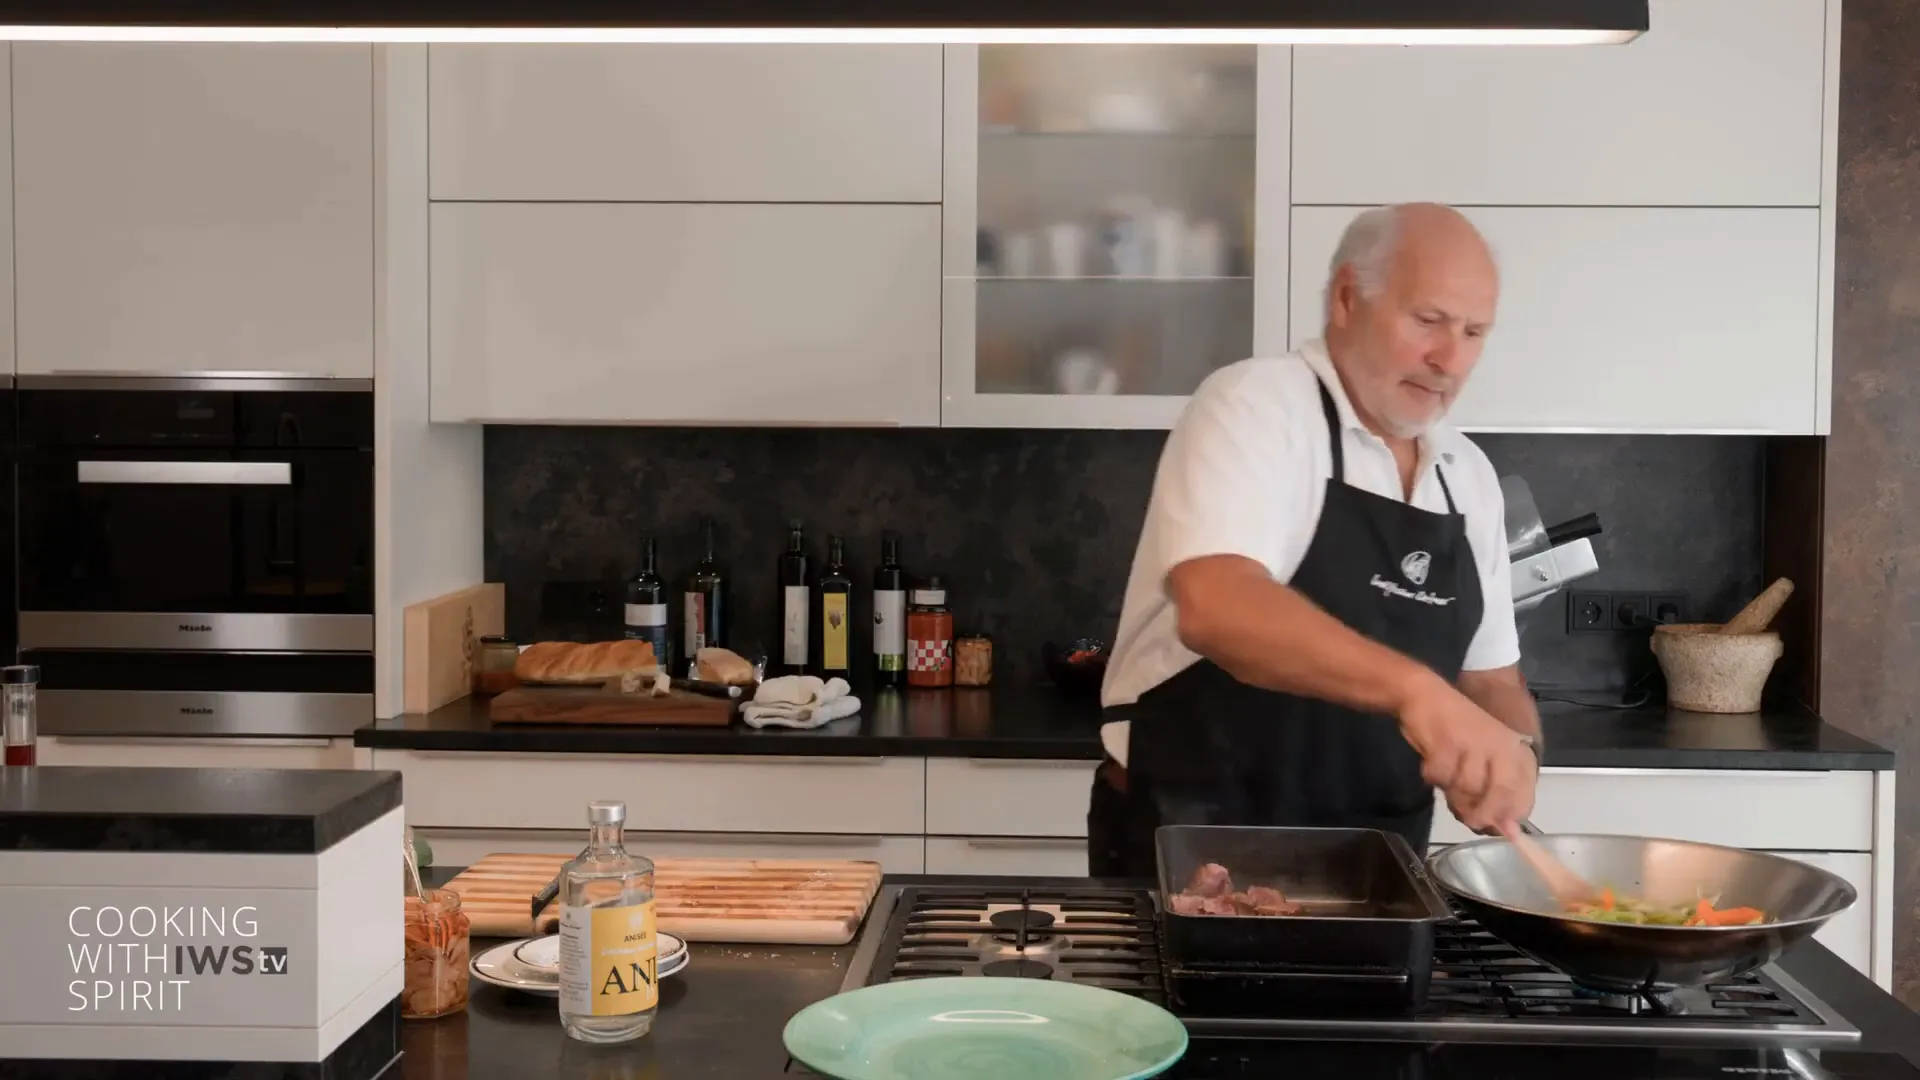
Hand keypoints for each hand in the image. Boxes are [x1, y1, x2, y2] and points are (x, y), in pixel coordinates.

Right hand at [1395, 672, 1536, 832]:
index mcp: (1515, 752)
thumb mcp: (1482, 761)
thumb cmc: (1456, 731)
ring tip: (1446, 787)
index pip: (1523, 797)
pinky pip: (1441, 777)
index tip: (1491, 826)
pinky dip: (1432, 778)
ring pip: (1468, 789)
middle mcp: (1501, 748)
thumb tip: (1506, 832)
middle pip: (1500, 796)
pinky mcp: (1448, 743)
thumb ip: (1494, 794)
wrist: (1425, 696)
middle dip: (1481, 814)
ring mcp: (1475, 744)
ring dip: (1453, 796)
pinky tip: (1431, 769)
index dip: (1507, 818)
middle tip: (1467, 818)